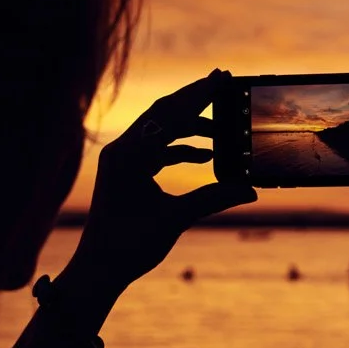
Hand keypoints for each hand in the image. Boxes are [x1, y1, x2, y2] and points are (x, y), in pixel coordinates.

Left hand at [71, 70, 256, 291]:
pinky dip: (180, 149)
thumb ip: (213, 199)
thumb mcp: (175, 220)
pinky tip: (205, 156)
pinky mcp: (126, 171)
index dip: (199, 96)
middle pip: (163, 113)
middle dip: (195, 99)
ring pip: (160, 130)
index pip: (169, 116)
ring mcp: (122, 160)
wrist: (98, 269)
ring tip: (222, 127)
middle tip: (223, 81)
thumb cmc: (128, 246)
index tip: (222, 77)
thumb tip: (250, 189)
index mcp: (129, 156)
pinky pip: (156, 149)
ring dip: (190, 126)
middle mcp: (122, 151)